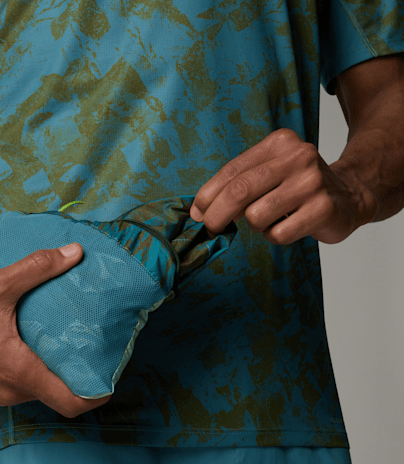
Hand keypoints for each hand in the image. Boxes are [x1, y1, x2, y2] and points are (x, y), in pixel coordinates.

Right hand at [0, 243, 111, 418]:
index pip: (71, 402)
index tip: (110, 376)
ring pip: (38, 390)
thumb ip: (38, 268)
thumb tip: (74, 253)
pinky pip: (20, 384)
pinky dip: (35, 370)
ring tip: (69, 344)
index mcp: (19, 373)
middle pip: (58, 396)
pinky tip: (37, 343)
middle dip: (80, 377)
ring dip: (56, 373)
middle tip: (95, 350)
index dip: (96, 394)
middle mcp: (10, 390)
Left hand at [189, 128, 376, 244]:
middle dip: (217, 215)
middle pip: (240, 191)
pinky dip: (274, 236)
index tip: (197, 213)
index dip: (208, 195)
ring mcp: (313, 183)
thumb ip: (239, 183)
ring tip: (270, 220)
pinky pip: (277, 233)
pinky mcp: (323, 209)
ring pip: (256, 216)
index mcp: (280, 143)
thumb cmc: (299, 187)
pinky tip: (288, 226)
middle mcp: (298, 157)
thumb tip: (201, 211)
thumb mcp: (271, 172)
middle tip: (211, 229)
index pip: (233, 171)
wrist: (351, 195)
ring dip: (255, 226)